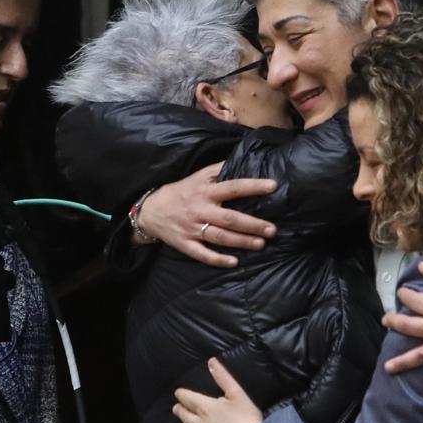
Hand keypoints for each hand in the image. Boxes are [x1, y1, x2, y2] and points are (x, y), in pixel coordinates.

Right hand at [136, 163, 278, 266]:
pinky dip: (218, 259)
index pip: (233, 187)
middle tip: (272, 230)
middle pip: (230, 218)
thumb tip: (241, 160)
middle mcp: (200, 210)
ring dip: (242, 241)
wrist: (150, 210)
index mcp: (205, 191)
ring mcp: (192, 229)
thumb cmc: (180, 191)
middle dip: (253, 225)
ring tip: (261, 244)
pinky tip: (234, 262)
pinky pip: (202, 254)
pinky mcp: (185, 244)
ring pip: (220, 237)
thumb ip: (218, 170)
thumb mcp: (197, 176)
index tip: (273, 186)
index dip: (253, 186)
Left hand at [174, 358, 264, 422]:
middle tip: (178, 408)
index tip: (179, 393)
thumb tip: (211, 362)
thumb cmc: (247, 419)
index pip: (186, 398)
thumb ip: (223, 377)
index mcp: (206, 408)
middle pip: (183, 416)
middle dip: (179, 410)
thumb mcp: (238, 394)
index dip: (181, 394)